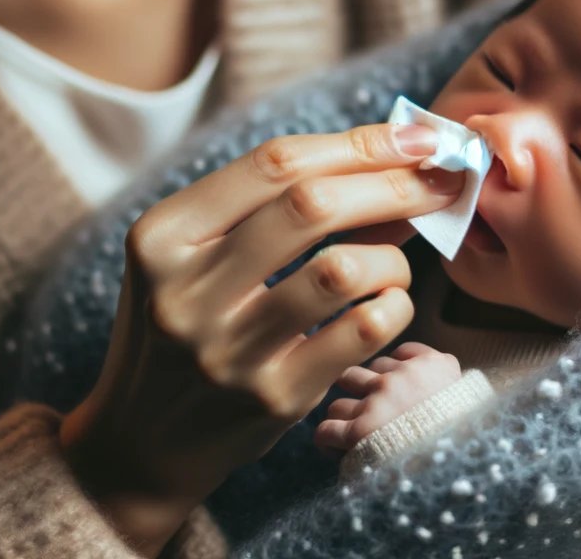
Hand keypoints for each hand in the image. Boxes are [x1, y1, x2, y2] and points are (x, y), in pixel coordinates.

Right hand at [57, 124, 461, 553]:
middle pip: (313, 205)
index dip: (358, 143)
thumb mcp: (194, 256)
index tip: (417, 136)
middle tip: (440, 180)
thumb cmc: (186, 326)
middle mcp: (187, 290)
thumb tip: (393, 164)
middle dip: (393, 183)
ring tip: (397, 260)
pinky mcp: (271, 400)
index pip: (274, 163)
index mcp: (163, 235)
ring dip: (392, 256)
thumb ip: (274, 210)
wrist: (141, 443)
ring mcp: (229, 350)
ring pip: (342, 270)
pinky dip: (394, 306)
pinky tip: (390, 303)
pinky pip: (361, 332)